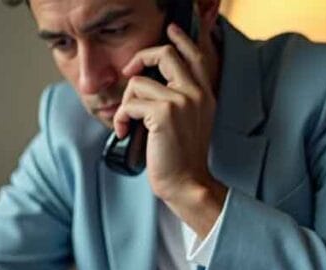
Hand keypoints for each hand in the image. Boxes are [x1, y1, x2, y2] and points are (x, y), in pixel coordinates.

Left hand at [113, 23, 226, 236]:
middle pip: (165, 54)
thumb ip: (181, 99)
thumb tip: (151, 82)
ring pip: (138, 82)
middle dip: (139, 60)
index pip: (195, 55)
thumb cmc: (181, 158)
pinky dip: (121, 119)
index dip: (180, 39)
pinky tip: (126, 132)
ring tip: (129, 124)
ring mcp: (181, 101)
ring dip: (126, 103)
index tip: (170, 29)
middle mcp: (196, 93)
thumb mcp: (189, 123)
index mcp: (204, 94)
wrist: (187, 183)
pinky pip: (130, 104)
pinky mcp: (163, 114)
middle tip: (129, 74)